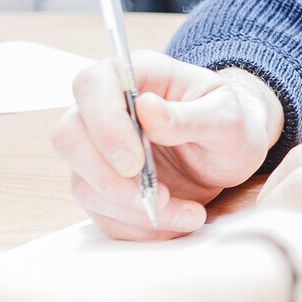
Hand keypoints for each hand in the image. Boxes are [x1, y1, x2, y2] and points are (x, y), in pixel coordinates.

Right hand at [53, 55, 284, 240]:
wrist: (232, 153)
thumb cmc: (229, 124)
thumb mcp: (226, 118)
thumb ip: (189, 115)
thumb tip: (147, 109)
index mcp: (135, 75)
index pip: (91, 86)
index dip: (104, 124)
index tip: (134, 161)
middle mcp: (106, 109)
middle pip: (69, 137)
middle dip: (107, 176)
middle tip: (155, 196)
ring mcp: (99, 150)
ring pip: (83, 182)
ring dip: (131, 208)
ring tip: (187, 213)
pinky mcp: (105, 186)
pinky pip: (102, 213)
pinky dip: (137, 227)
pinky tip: (175, 222)